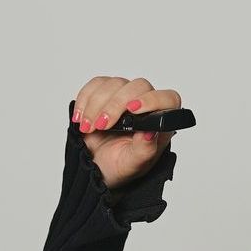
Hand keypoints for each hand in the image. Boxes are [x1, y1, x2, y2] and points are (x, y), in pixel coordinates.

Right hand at [70, 76, 177, 191]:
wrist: (96, 166)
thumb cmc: (120, 165)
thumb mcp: (134, 163)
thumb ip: (145, 149)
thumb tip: (150, 132)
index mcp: (161, 122)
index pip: (168, 99)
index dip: (152, 99)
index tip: (133, 109)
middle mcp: (146, 106)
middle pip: (139, 86)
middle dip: (116, 105)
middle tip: (102, 126)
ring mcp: (126, 97)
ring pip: (116, 83)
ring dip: (97, 105)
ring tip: (89, 128)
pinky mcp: (106, 93)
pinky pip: (97, 84)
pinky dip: (85, 100)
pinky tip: (81, 118)